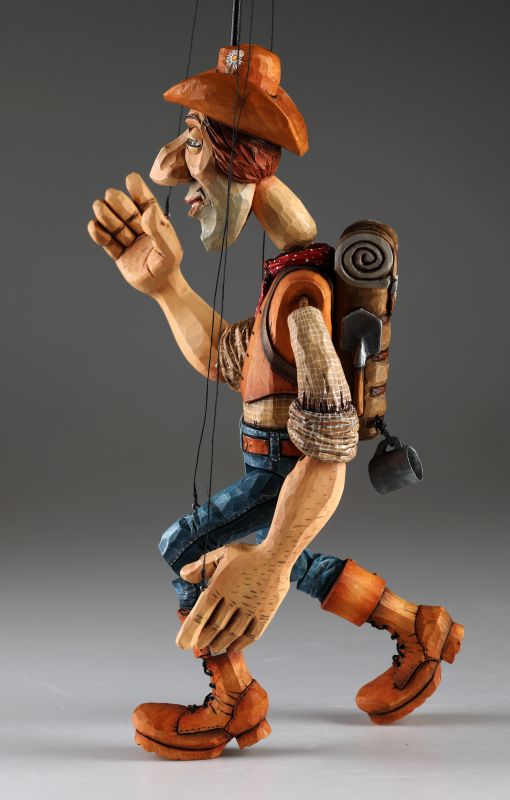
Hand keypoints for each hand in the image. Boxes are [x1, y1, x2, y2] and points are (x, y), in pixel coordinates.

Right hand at [87, 172, 182, 294]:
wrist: (161, 287)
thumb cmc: (169, 266)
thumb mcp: (169, 250)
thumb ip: (159, 231)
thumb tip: (148, 211)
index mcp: (155, 221)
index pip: (145, 201)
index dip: (137, 190)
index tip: (130, 179)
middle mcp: (139, 227)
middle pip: (124, 209)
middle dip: (117, 202)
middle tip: (110, 196)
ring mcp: (127, 239)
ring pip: (113, 223)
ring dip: (105, 215)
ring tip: (98, 207)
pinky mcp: (118, 253)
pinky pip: (106, 242)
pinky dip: (98, 234)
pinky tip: (93, 226)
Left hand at [176, 543, 290, 653]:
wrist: (276, 556)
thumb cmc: (249, 554)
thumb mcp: (222, 553)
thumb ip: (201, 566)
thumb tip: (184, 575)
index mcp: (219, 587)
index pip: (199, 615)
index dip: (189, 632)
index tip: (182, 644)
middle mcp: (232, 601)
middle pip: (214, 628)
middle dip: (204, 640)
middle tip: (199, 646)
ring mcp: (249, 610)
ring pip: (231, 634)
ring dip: (220, 643)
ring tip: (214, 648)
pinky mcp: (264, 614)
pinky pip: (251, 635)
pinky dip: (241, 644)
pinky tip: (235, 646)